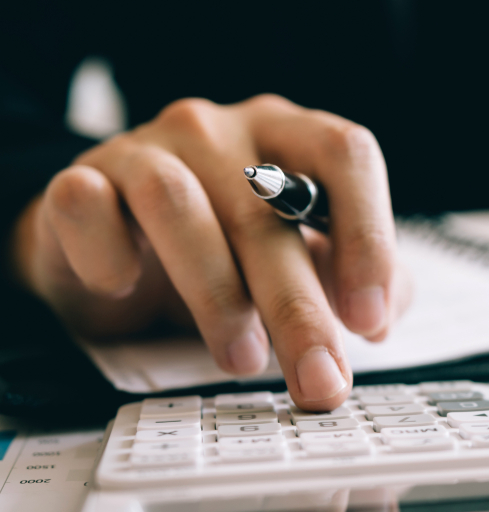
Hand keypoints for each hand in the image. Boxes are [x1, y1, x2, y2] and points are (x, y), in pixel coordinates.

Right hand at [14, 95, 410, 410]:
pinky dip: (106, 250)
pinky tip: (122, 288)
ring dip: (215, 293)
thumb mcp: (299, 257)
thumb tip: (384, 313)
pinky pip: (87, 203)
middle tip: (318, 379)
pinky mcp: (80, 179)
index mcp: (288, 136)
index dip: (367, 236)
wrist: (111, 235)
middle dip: (300, 309)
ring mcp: (146, 148)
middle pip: (268, 209)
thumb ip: (356, 277)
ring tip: (240, 360)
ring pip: (179, 204)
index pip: (346, 155)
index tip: (370, 321)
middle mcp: (220, 131)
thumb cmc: (222, 247)